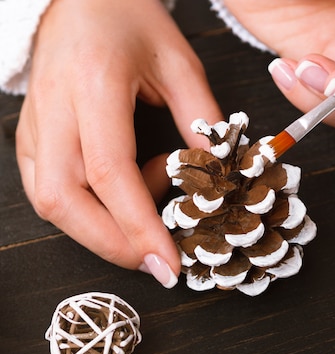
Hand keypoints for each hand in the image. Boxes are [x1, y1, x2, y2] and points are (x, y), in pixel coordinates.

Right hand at [16, 0, 222, 286]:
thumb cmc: (129, 20)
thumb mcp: (180, 63)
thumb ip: (202, 120)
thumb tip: (219, 175)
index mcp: (93, 85)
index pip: (109, 172)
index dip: (138, 227)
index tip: (168, 264)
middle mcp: (54, 110)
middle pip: (65, 201)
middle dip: (113, 245)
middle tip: (158, 262)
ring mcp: (34, 126)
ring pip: (51, 203)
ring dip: (101, 232)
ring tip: (147, 220)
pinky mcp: (29, 138)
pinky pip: (48, 191)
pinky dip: (87, 212)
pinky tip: (121, 199)